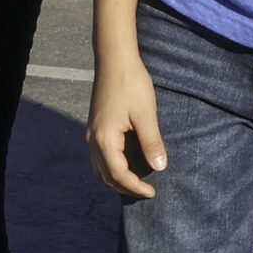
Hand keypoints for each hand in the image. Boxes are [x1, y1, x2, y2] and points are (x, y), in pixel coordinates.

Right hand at [87, 51, 166, 197]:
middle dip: (126, 186)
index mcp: (104, 139)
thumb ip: (152, 142)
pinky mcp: (96, 127)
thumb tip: (160, 167)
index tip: (153, 192)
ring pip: (101, 167)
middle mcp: (93, 140)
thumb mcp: (146, 114)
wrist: (115, 60)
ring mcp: (92, 134)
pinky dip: (113, 165)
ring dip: (118, 178)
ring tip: (139, 181)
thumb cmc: (132, 84)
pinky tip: (129, 162)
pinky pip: (101, 156)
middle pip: (106, 175)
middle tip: (148, 191)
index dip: (136, 187)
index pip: (118, 175)